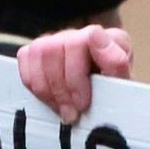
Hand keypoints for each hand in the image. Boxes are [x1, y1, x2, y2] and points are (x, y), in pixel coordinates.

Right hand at [18, 25, 132, 124]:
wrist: (104, 99)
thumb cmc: (115, 93)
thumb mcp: (124, 85)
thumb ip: (117, 65)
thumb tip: (99, 43)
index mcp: (109, 39)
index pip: (88, 37)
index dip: (78, 73)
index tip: (83, 102)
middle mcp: (80, 33)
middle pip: (56, 48)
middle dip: (62, 88)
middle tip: (72, 114)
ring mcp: (58, 39)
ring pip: (39, 52)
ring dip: (48, 89)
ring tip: (62, 110)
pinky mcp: (39, 49)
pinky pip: (25, 57)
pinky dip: (34, 84)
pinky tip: (51, 100)